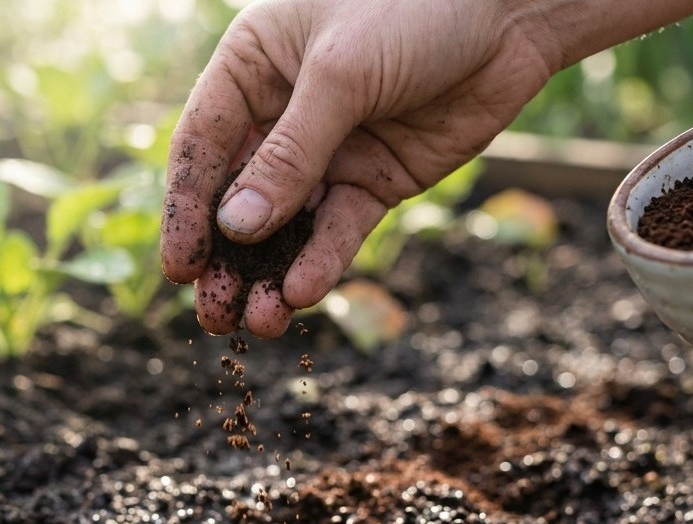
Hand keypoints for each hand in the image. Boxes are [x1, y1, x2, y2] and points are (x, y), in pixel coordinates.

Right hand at [161, 0, 562, 336]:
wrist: (512, 13)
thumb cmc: (415, 9)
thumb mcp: (342, 74)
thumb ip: (290, 154)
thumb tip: (236, 229)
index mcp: (252, 69)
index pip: (202, 148)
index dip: (187, 210)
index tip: (180, 267)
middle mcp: (281, 114)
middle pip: (238, 199)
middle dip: (225, 259)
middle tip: (212, 314)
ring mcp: (330, 153)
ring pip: (286, 226)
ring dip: (269, 275)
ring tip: (259, 322)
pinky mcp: (374, 181)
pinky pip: (338, 230)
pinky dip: (321, 263)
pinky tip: (303, 294)